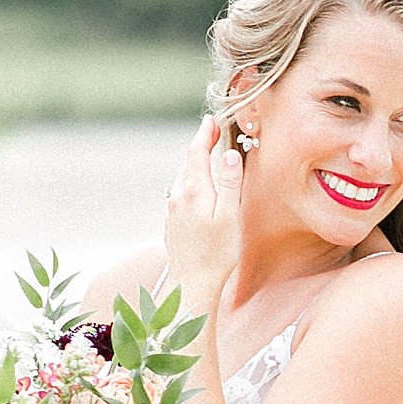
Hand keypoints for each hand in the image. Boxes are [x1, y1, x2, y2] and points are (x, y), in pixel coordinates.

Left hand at [161, 117, 243, 303]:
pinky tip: (198, 190)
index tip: (211, 120)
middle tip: (213, 132)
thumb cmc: (217, 253)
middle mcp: (178, 197)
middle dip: (201, 145)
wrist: (192, 284)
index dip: (205, 133)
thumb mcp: (230, 215)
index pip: (197, 152)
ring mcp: (172, 211)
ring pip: (183, 178)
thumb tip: (229, 154)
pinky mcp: (172, 224)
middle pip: (188, 162)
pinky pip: (180, 194)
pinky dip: (191, 183)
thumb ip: (230, 182)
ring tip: (207, 156)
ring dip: (195, 164)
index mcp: (194, 190)